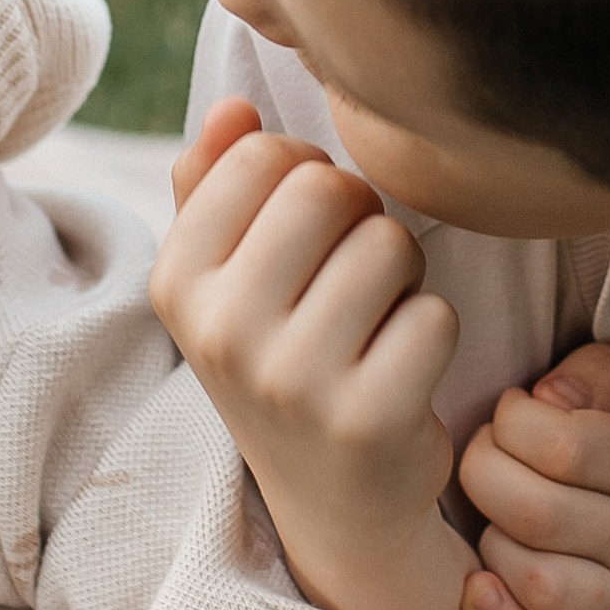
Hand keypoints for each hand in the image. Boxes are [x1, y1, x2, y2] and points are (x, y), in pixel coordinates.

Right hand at [152, 100, 457, 609]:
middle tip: (354, 274)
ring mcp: (291, 382)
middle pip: (327, 190)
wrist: (334, 502)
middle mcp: (220, 333)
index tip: (307, 231)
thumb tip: (232, 107)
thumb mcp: (228, 282)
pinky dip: (433, 332)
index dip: (307, 176)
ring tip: (378, 319)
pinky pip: (433, 314)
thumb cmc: (286, 360)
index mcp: (177, 283)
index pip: (260, 155)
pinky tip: (404, 369)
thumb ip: (214, 185)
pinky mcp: (366, 421)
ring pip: (388, 245)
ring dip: (402, 273)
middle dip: (361, 217)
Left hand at [456, 343, 609, 609]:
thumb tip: (551, 398)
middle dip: (484, 480)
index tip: (503, 420)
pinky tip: (478, 592)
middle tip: (481, 467)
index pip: (562, 445)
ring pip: (538, 584)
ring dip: (492, 548)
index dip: (508, 426)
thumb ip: (591, 376)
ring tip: (492, 524)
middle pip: (538, 514)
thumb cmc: (603, 449)